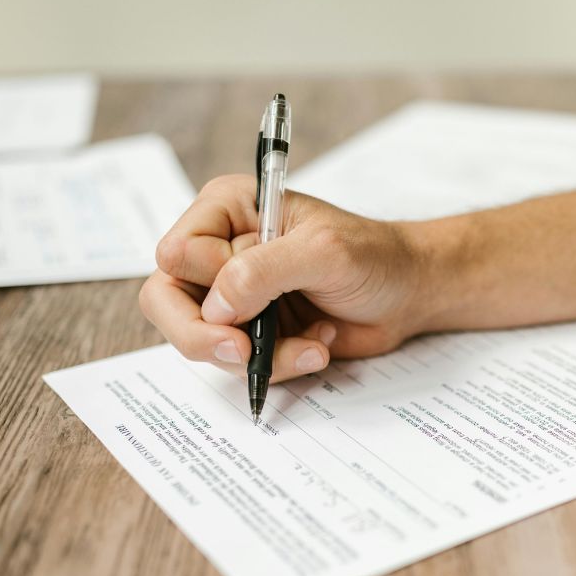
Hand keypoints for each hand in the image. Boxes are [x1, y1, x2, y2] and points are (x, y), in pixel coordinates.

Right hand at [140, 175, 431, 380]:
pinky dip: (279, 365)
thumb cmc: (373, 256)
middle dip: (205, 337)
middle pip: (166, 302)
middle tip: (243, 353)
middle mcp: (220, 250)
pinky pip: (238, 364)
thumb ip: (263, 271)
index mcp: (227, 210)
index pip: (176, 254)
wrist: (408, 293)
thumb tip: (215, 307)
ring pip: (202, 340)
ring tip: (313, 343)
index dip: (207, 283)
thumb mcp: (322, 252)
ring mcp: (233, 295)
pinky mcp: (252, 331)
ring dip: (259, 355)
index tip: (248, 301)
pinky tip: (318, 347)